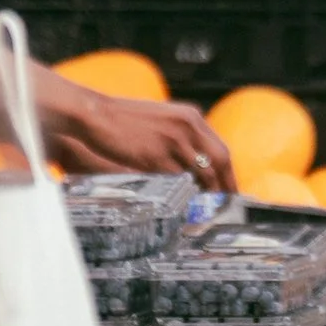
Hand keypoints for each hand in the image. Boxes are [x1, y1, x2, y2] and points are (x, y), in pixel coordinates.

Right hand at [46, 90, 234, 192]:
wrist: (96, 114)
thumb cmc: (124, 119)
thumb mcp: (161, 118)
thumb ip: (180, 134)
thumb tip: (195, 160)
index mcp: (190, 116)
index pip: (220, 149)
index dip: (227, 173)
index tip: (229, 189)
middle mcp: (187, 126)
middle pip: (219, 162)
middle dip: (225, 187)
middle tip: (225, 206)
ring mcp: (173, 142)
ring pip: (201, 175)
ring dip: (206, 196)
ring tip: (205, 212)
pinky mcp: (156, 157)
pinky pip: (178, 181)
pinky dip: (183, 196)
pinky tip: (183, 206)